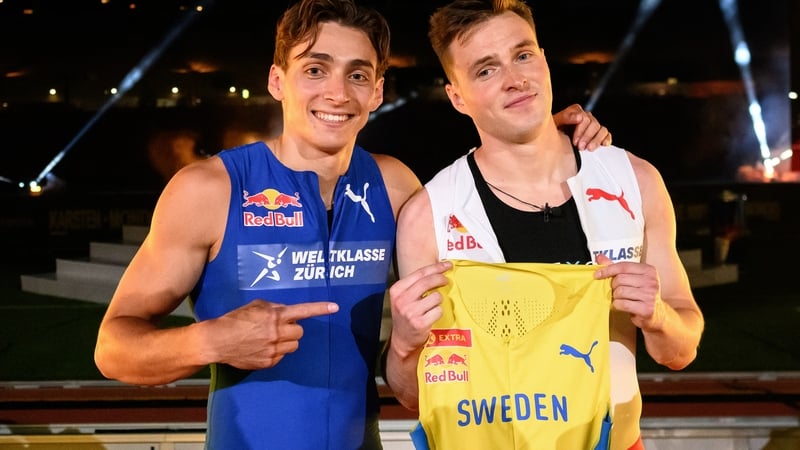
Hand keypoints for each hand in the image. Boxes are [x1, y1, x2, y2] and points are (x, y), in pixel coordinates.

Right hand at [212, 299, 337, 369]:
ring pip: (294, 345)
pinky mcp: (269, 362)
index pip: (302, 311)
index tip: (335, 307)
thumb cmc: (235, 320)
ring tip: (270, 338)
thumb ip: (274, 308)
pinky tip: (261, 348)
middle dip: (292, 329)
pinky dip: (276, 352)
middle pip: (300, 331)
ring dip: (287, 341)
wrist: (217, 341)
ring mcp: (274, 349)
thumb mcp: (255, 306)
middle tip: (278, 328)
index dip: (320, 308)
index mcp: (275, 316)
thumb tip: (286, 313)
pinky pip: (282, 356)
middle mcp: (277, 333)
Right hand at [388, 261, 451, 356]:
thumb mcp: (403, 298)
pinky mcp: (420, 323)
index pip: (420, 273)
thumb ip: (416, 285)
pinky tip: (432, 316)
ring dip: (438, 300)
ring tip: (432, 306)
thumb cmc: (405, 316)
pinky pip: (438, 311)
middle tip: (446, 280)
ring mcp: (410, 312)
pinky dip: (438, 312)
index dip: (436, 267)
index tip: (447, 265)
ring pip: (436, 297)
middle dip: (441, 279)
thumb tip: (438, 271)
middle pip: (427, 282)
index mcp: (397, 290)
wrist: (402, 340)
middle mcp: (402, 300)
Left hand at [553, 103, 611, 150]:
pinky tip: (603, 144)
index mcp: (575, 112)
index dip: (580, 130)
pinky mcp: (598, 135)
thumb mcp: (554, 124)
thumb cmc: (552, 132)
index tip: (574, 141)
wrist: (552, 142)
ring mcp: (592, 126)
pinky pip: (606, 134)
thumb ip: (564, 117)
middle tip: (580, 147)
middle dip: (587, 137)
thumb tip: (579, 117)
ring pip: (601, 129)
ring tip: (589, 148)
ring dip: (596, 140)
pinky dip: (606, 139)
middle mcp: (586, 117)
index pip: (584, 117)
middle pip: (594, 123)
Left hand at [593, 254, 665, 330]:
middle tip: (616, 291)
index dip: (607, 270)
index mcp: (648, 270)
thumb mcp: (632, 278)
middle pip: (620, 279)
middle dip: (613, 286)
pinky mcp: (646, 309)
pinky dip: (618, 305)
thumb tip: (599, 257)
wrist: (656, 314)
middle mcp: (651, 281)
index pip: (623, 266)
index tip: (597, 274)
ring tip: (621, 298)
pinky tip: (623, 305)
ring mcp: (650, 295)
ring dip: (616, 296)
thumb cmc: (641, 294)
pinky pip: (622, 304)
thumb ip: (616, 268)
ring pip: (620, 292)